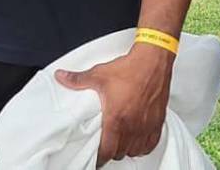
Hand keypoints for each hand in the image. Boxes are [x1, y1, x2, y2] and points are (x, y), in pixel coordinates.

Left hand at [56, 43, 173, 165]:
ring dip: (127, 149)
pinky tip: (138, 140)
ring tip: (120, 141)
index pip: (107, 151)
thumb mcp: (99, 75)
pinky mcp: (157, 123)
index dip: (99, 157)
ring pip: (135, 151)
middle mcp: (132, 126)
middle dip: (112, 151)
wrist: (153, 62)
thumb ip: (78, 79)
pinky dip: (143, 146)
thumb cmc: (130, 69)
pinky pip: (150, 145)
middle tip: (107, 144)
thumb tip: (61, 77)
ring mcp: (146, 126)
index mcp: (116, 119)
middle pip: (120, 153)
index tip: (96, 156)